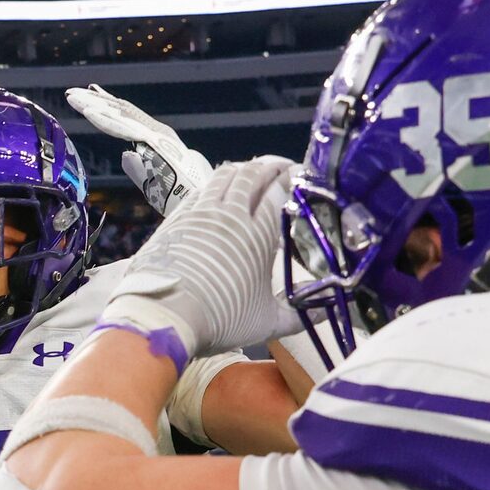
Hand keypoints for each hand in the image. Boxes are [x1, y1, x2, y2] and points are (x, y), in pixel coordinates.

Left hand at [67, 85, 211, 216]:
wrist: (206, 200)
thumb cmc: (186, 197)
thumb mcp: (155, 185)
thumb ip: (139, 170)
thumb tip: (124, 154)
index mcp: (157, 140)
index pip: (126, 121)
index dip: (107, 110)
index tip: (88, 101)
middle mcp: (156, 132)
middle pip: (120, 113)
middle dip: (95, 101)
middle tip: (71, 93)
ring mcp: (155, 135)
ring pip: (119, 115)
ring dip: (94, 105)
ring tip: (72, 96)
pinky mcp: (154, 141)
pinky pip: (124, 128)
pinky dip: (105, 119)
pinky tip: (89, 112)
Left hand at [98, 156, 298, 357]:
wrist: (165, 315)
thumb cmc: (221, 319)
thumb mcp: (266, 323)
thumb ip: (298, 315)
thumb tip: (325, 309)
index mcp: (258, 234)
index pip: (278, 192)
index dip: (290, 179)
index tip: (299, 176)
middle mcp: (231, 214)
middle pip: (252, 176)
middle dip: (268, 166)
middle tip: (279, 167)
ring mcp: (201, 213)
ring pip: (224, 176)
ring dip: (240, 170)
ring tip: (249, 172)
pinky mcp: (176, 218)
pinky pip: (199, 190)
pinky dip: (213, 185)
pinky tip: (214, 191)